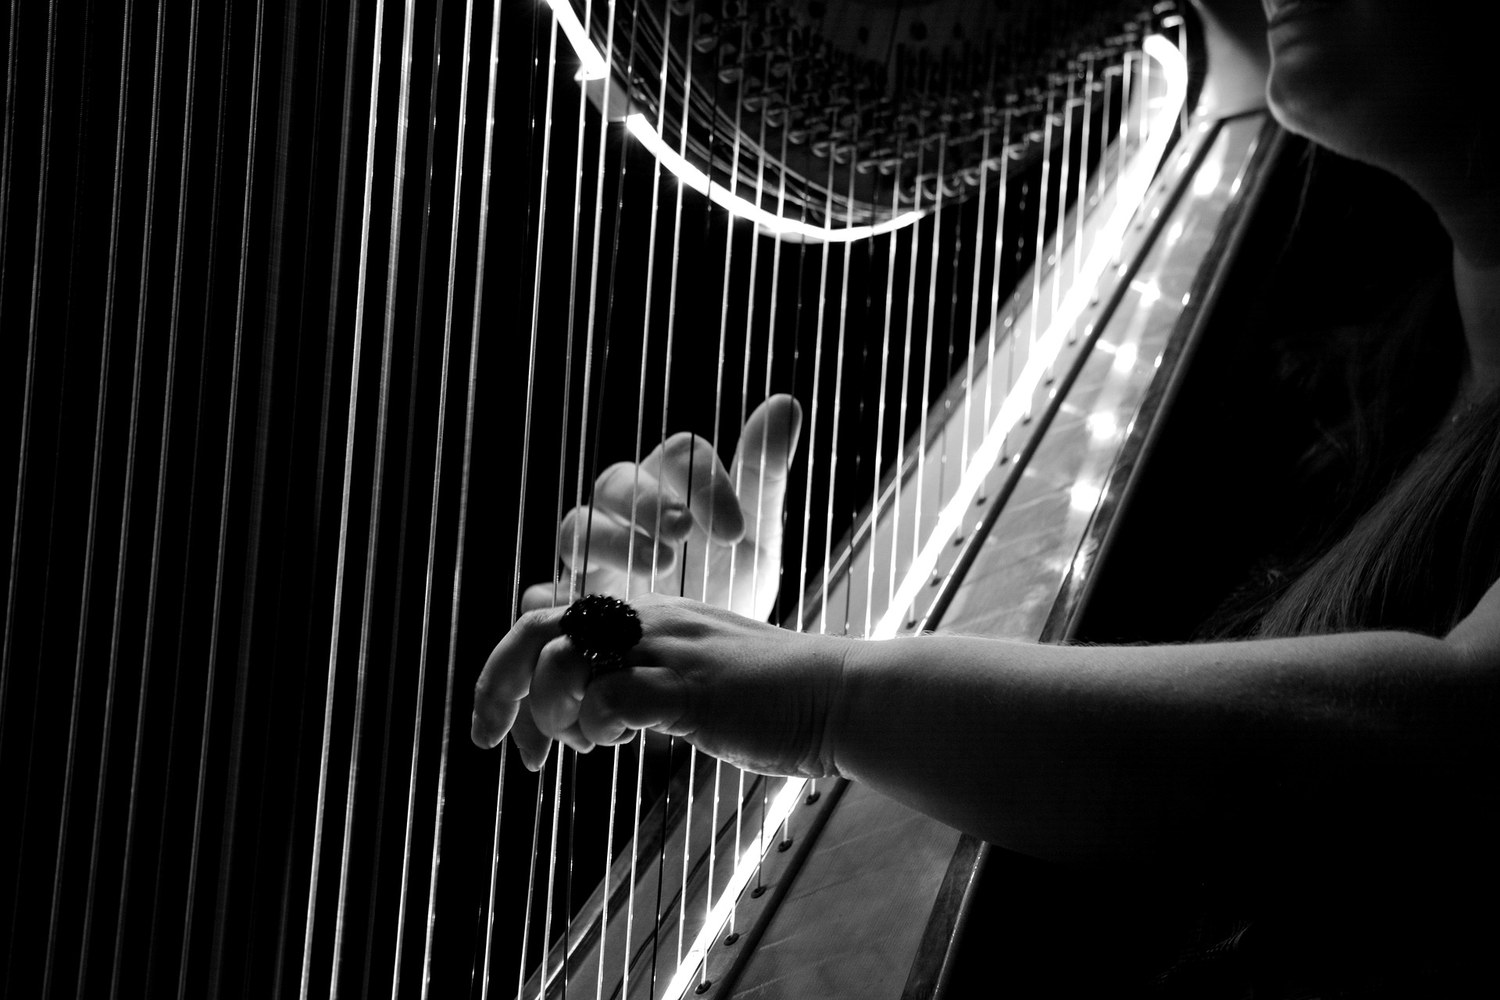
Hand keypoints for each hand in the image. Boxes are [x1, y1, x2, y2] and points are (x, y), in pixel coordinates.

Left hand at [471, 592, 848, 775]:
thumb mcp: (695, 678)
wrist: (841, 696)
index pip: (551, 619)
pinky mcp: (692, 688)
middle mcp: (650, 621)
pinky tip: (620, 743)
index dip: (515, 670)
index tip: (513, 729)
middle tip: (490, 736)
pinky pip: (611, 698)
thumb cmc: (775, 698)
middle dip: (498, 682)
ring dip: (550, 710)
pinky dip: (597, 727)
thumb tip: (599, 713)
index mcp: (647, 616)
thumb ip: (646, 681)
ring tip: (578, 743)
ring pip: (564, 659)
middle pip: (537, 626)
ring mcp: (670, 650)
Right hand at [520, 395, 801, 620]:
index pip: (680, 456)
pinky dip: (550, 598)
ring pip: (578, 526)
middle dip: (648, 503)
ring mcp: (592, 552)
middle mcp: (623, 509)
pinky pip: (546, 592)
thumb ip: (764, 474)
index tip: (735, 529)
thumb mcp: (756, 536)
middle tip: (681, 532)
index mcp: (670, 482)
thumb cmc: (726, 580)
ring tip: (656, 567)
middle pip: (618, 482)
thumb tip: (786, 403)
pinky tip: (566, 607)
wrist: (708, 654)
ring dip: (612, 542)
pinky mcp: (572, 598)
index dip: (704, 484)